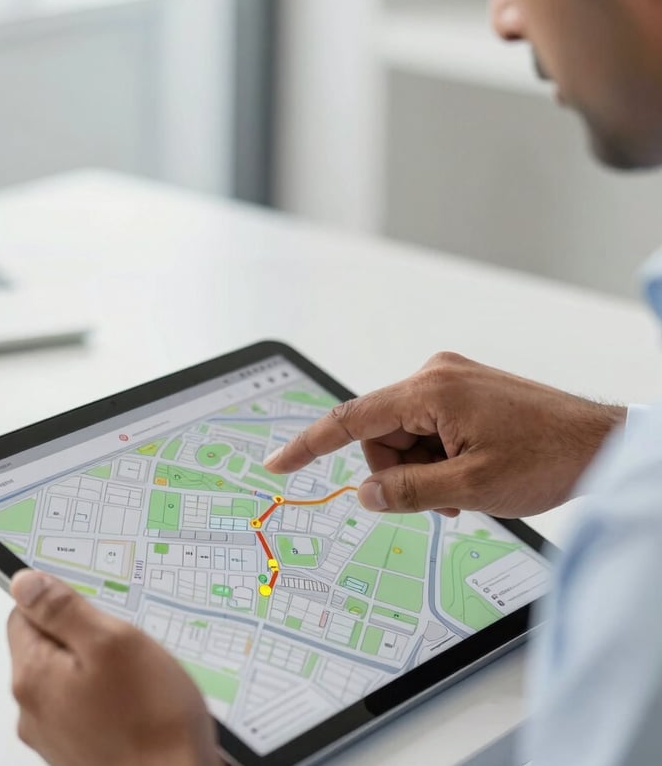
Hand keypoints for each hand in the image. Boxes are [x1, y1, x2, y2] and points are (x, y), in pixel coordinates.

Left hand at [7, 570, 219, 765]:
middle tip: (127, 644)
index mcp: (34, 677)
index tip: (98, 610)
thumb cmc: (152, 718)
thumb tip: (25, 583)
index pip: (24, 614)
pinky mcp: (78, 751)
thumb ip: (64, 610)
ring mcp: (54, 736)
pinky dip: (108, 696)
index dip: (62, 603)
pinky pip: (85, 706)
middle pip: (48, 646)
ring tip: (139, 676)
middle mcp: (33, 711)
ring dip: (100, 667)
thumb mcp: (114, 642)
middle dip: (87, 636)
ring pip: (70, 676)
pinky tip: (139, 702)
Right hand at [264, 352, 625, 517]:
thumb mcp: (469, 488)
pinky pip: (428, 428)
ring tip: (464, 489)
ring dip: (423, 469)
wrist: (599, 443)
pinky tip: (467, 473)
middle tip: (441, 501)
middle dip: (399, 473)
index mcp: (430, 390)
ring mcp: (451, 379)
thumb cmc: (546, 458)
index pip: (350, 419)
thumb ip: (406, 492)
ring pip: (405, 436)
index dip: (308, 445)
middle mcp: (435, 374)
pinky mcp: (464, 389)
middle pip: (381, 435)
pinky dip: (437, 456)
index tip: (276, 463)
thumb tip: (364, 494)